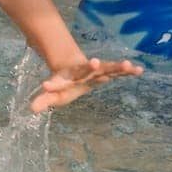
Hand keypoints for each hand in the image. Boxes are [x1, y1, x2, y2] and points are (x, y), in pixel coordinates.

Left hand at [29, 56, 143, 112]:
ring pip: (107, 67)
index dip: (52, 85)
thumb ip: (44, 99)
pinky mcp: (107, 71)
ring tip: (127, 64)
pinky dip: (129, 71)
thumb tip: (31, 110)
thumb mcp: (54, 92)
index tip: (45, 85)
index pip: (58, 81)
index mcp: (67, 78)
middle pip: (86, 69)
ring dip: (116, 66)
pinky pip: (119, 71)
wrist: (75, 65)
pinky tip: (140, 70)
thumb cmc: (66, 82)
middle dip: (90, 66)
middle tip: (94, 62)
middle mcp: (82, 72)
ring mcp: (96, 70)